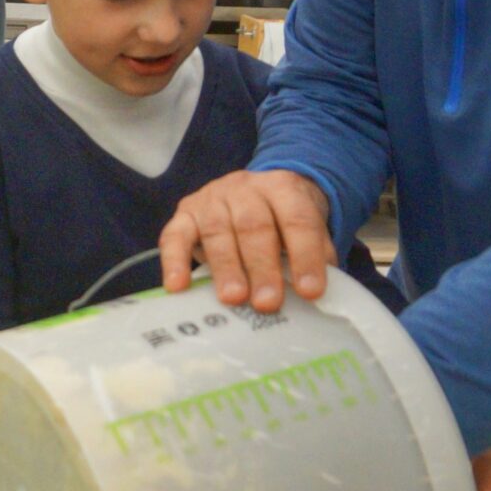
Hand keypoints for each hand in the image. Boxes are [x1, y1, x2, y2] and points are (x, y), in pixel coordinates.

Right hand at [160, 169, 334, 310]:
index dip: (305, 256)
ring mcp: (211, 198)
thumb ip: (315, 256)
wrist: (257, 192)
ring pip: (217, 231)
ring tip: (234, 299)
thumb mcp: (309, 229)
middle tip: (268, 303)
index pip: (297, 220)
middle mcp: (245, 187)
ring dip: (226, 267)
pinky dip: (174, 262)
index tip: (310, 292)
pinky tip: (179, 286)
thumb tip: (316, 296)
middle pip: (254, 225)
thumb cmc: (284, 222)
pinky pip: (174, 236)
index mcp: (283, 188)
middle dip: (262, 267)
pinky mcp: (185, 213)